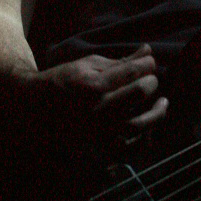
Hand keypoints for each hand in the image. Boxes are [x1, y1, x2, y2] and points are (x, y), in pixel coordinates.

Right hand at [31, 44, 168, 142]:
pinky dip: (144, 140)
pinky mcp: (99, 146)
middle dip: (151, 82)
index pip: (131, 72)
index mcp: (92, 85)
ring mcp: (98, 130)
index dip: (146, 64)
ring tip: (163, 103)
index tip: (150, 60)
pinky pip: (128, 149)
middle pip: (138, 93)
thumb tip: (148, 50)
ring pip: (138, 125)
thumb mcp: (89, 64)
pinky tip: (150, 128)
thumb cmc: (66, 80)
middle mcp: (96, 109)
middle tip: (152, 79)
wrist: (37, 108)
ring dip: (156, 113)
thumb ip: (121, 61)